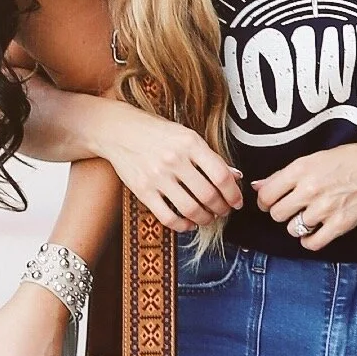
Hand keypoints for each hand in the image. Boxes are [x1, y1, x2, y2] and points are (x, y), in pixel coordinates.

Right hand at [96, 101, 242, 231]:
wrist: (119, 131)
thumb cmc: (157, 133)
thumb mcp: (186, 136)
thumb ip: (209, 157)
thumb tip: (234, 176)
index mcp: (190, 143)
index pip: (221, 175)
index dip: (233, 193)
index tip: (237, 201)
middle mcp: (174, 159)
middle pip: (208, 195)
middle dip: (221, 208)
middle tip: (224, 211)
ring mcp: (157, 176)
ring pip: (190, 209)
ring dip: (205, 218)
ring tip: (208, 217)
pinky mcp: (143, 190)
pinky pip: (167, 216)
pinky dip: (182, 225)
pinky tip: (188, 223)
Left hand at [254, 137, 356, 250]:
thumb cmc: (349, 159)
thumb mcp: (314, 158)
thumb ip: (284, 174)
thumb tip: (258, 186)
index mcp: (301, 170)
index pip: (266, 195)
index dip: (265, 201)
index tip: (272, 202)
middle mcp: (310, 189)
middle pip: (277, 214)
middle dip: (281, 213)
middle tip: (291, 209)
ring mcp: (325, 208)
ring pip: (292, 229)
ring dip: (297, 225)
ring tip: (307, 217)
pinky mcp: (339, 224)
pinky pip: (312, 243)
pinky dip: (309, 240)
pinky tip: (314, 232)